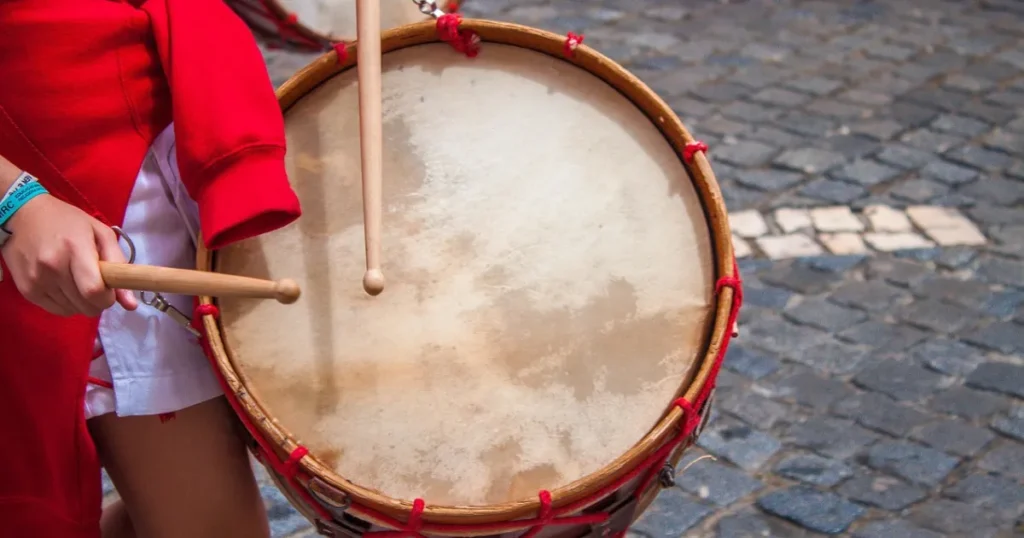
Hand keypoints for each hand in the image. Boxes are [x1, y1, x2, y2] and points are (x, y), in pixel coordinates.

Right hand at [1, 194, 137, 316]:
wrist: (23, 216)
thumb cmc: (67, 222)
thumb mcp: (100, 233)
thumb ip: (120, 266)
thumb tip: (132, 304)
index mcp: (75, 248)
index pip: (94, 290)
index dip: (108, 298)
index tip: (110, 290)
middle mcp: (52, 267)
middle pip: (85, 305)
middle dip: (98, 302)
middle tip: (96, 285)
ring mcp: (37, 280)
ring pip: (72, 310)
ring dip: (82, 302)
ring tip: (77, 281)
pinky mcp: (26, 290)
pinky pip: (57, 310)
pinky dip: (67, 304)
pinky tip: (65, 286)